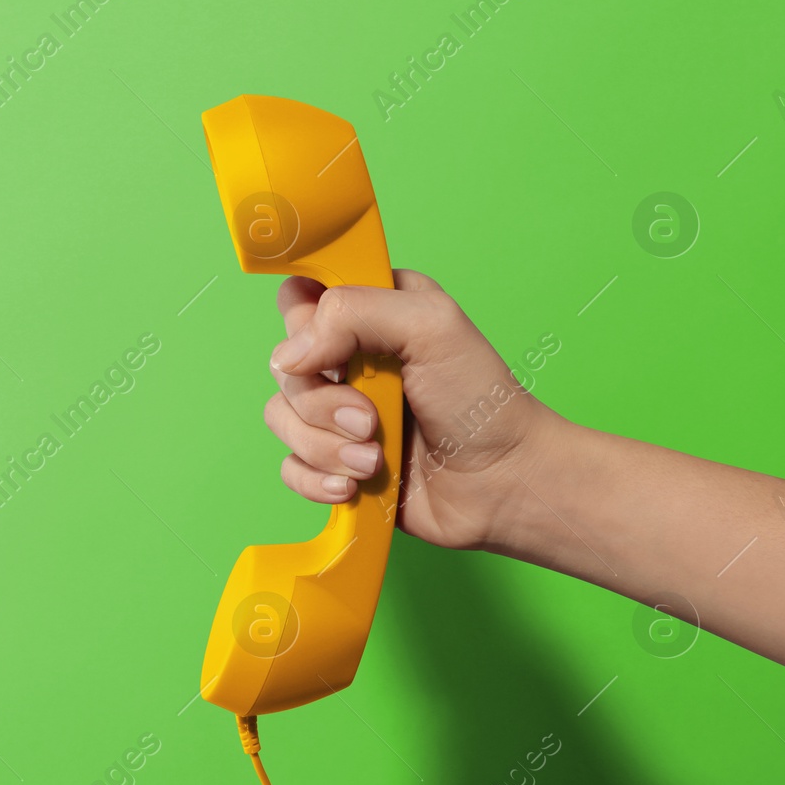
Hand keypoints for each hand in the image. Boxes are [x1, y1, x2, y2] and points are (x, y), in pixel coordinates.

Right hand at [264, 272, 565, 550]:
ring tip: (374, 460)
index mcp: (371, 311)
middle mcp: (348, 358)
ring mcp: (338, 412)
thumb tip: (288, 356)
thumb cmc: (481, 401)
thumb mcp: (431, 326)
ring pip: (281, 418)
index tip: (335, 354)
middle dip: (323, 403)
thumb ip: (354, 314)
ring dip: (326, 447)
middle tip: (371, 419)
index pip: (300, 299)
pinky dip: (317, 479)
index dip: (303, 326)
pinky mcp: (334, 460)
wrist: (502, 485)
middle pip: (283, 366)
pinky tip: (353, 484)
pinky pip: (290, 466)